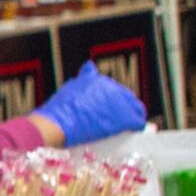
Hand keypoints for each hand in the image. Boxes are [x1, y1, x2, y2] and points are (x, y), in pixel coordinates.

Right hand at [34, 71, 148, 147]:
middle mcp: (112, 87)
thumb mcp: (71, 86)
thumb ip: (85, 77)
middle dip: (125, 106)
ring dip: (133, 114)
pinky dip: (137, 126)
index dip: (114, 99)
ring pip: (136, 108)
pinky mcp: (124, 118)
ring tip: (129, 124)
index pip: (114, 88)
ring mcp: (119, 103)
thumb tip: (89, 66)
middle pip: (127, 97)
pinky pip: (137, 121)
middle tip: (119, 117)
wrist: (57, 124)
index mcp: (99, 80)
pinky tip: (135, 129)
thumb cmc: (59, 110)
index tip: (110, 107)